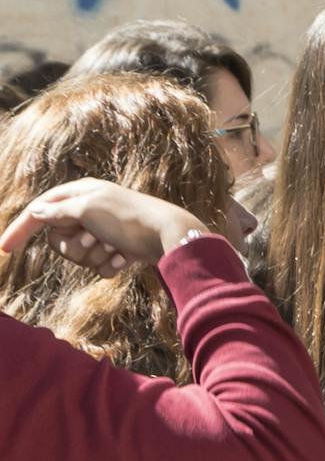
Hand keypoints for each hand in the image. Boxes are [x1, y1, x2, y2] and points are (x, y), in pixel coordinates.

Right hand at [0, 179, 212, 274]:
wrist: (171, 237)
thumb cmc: (129, 218)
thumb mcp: (88, 209)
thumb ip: (59, 210)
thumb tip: (38, 210)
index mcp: (80, 193)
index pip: (40, 211)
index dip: (21, 229)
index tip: (4, 248)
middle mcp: (89, 211)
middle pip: (58, 240)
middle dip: (74, 248)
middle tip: (94, 240)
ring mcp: (103, 232)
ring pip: (79, 257)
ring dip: (95, 256)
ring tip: (115, 248)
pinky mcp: (117, 250)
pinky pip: (98, 267)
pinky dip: (110, 265)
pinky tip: (126, 258)